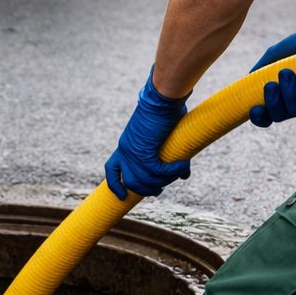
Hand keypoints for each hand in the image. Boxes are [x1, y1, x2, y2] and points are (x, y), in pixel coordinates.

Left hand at [104, 70, 191, 199]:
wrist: (161, 98)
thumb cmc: (163, 108)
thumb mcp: (158, 131)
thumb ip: (165, 148)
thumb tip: (182, 163)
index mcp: (125, 145)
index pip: (112, 169)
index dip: (115, 185)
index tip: (122, 196)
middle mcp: (126, 150)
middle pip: (131, 182)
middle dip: (146, 189)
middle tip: (160, 189)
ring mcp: (133, 151)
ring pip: (146, 180)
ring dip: (164, 181)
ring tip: (178, 172)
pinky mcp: (145, 150)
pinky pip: (158, 171)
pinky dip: (173, 172)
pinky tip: (183, 167)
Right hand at [249, 7, 295, 126]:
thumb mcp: (275, 56)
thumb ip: (261, 70)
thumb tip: (246, 82)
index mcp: (278, 96)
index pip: (266, 116)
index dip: (259, 118)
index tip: (254, 108)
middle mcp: (293, 103)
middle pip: (278, 116)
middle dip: (272, 102)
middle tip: (271, 84)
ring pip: (295, 110)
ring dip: (288, 91)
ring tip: (287, 71)